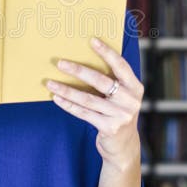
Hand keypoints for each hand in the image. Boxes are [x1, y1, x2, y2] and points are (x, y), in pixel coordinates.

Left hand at [46, 37, 144, 170]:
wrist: (124, 146)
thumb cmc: (117, 113)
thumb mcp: (121, 96)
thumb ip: (112, 81)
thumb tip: (83, 59)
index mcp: (135, 87)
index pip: (121, 66)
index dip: (107, 52)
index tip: (92, 40)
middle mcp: (131, 101)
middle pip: (101, 82)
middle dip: (79, 71)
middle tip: (60, 63)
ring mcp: (121, 115)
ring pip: (88, 99)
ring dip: (67, 90)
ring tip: (50, 82)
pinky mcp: (109, 128)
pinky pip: (84, 113)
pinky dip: (68, 105)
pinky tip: (56, 98)